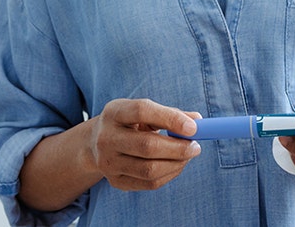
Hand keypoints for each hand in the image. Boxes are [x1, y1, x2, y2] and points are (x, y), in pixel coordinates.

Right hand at [85, 98, 201, 191]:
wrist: (96, 144)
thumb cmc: (129, 123)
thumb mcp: (144, 112)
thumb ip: (170, 114)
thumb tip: (198, 121)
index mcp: (114, 112)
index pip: (142, 111)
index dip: (170, 118)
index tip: (194, 127)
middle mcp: (106, 138)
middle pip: (147, 145)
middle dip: (178, 148)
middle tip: (196, 146)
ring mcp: (109, 162)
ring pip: (150, 169)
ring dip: (176, 164)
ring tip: (188, 155)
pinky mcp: (116, 181)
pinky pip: (149, 183)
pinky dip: (169, 174)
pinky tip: (176, 165)